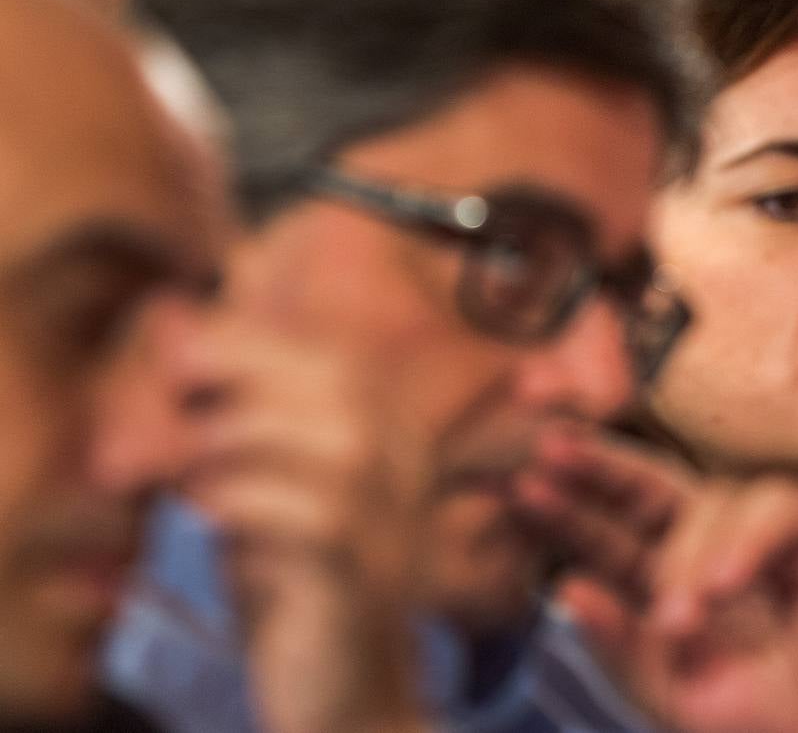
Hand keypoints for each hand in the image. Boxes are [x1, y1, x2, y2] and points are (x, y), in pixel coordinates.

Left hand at [182, 321, 429, 732]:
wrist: (345, 694)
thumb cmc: (293, 586)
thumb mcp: (255, 489)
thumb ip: (221, 418)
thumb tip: (172, 325)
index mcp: (392, 441)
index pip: (336, 361)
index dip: (256, 342)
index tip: (174, 351)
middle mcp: (408, 476)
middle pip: (344, 388)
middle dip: (245, 371)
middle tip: (167, 389)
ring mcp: (393, 527)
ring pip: (341, 446)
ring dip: (240, 436)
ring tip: (180, 465)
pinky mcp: (365, 583)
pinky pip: (322, 521)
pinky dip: (250, 500)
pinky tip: (203, 510)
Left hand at [512, 433, 797, 732]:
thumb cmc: (767, 726)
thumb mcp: (676, 693)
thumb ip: (622, 646)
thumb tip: (564, 590)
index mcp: (670, 584)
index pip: (611, 533)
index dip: (570, 508)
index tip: (522, 486)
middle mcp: (714, 549)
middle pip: (652, 488)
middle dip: (603, 467)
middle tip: (552, 450)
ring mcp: (767, 539)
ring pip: (712, 500)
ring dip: (686, 555)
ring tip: (678, 623)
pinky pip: (778, 511)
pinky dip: (748, 539)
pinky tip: (726, 585)